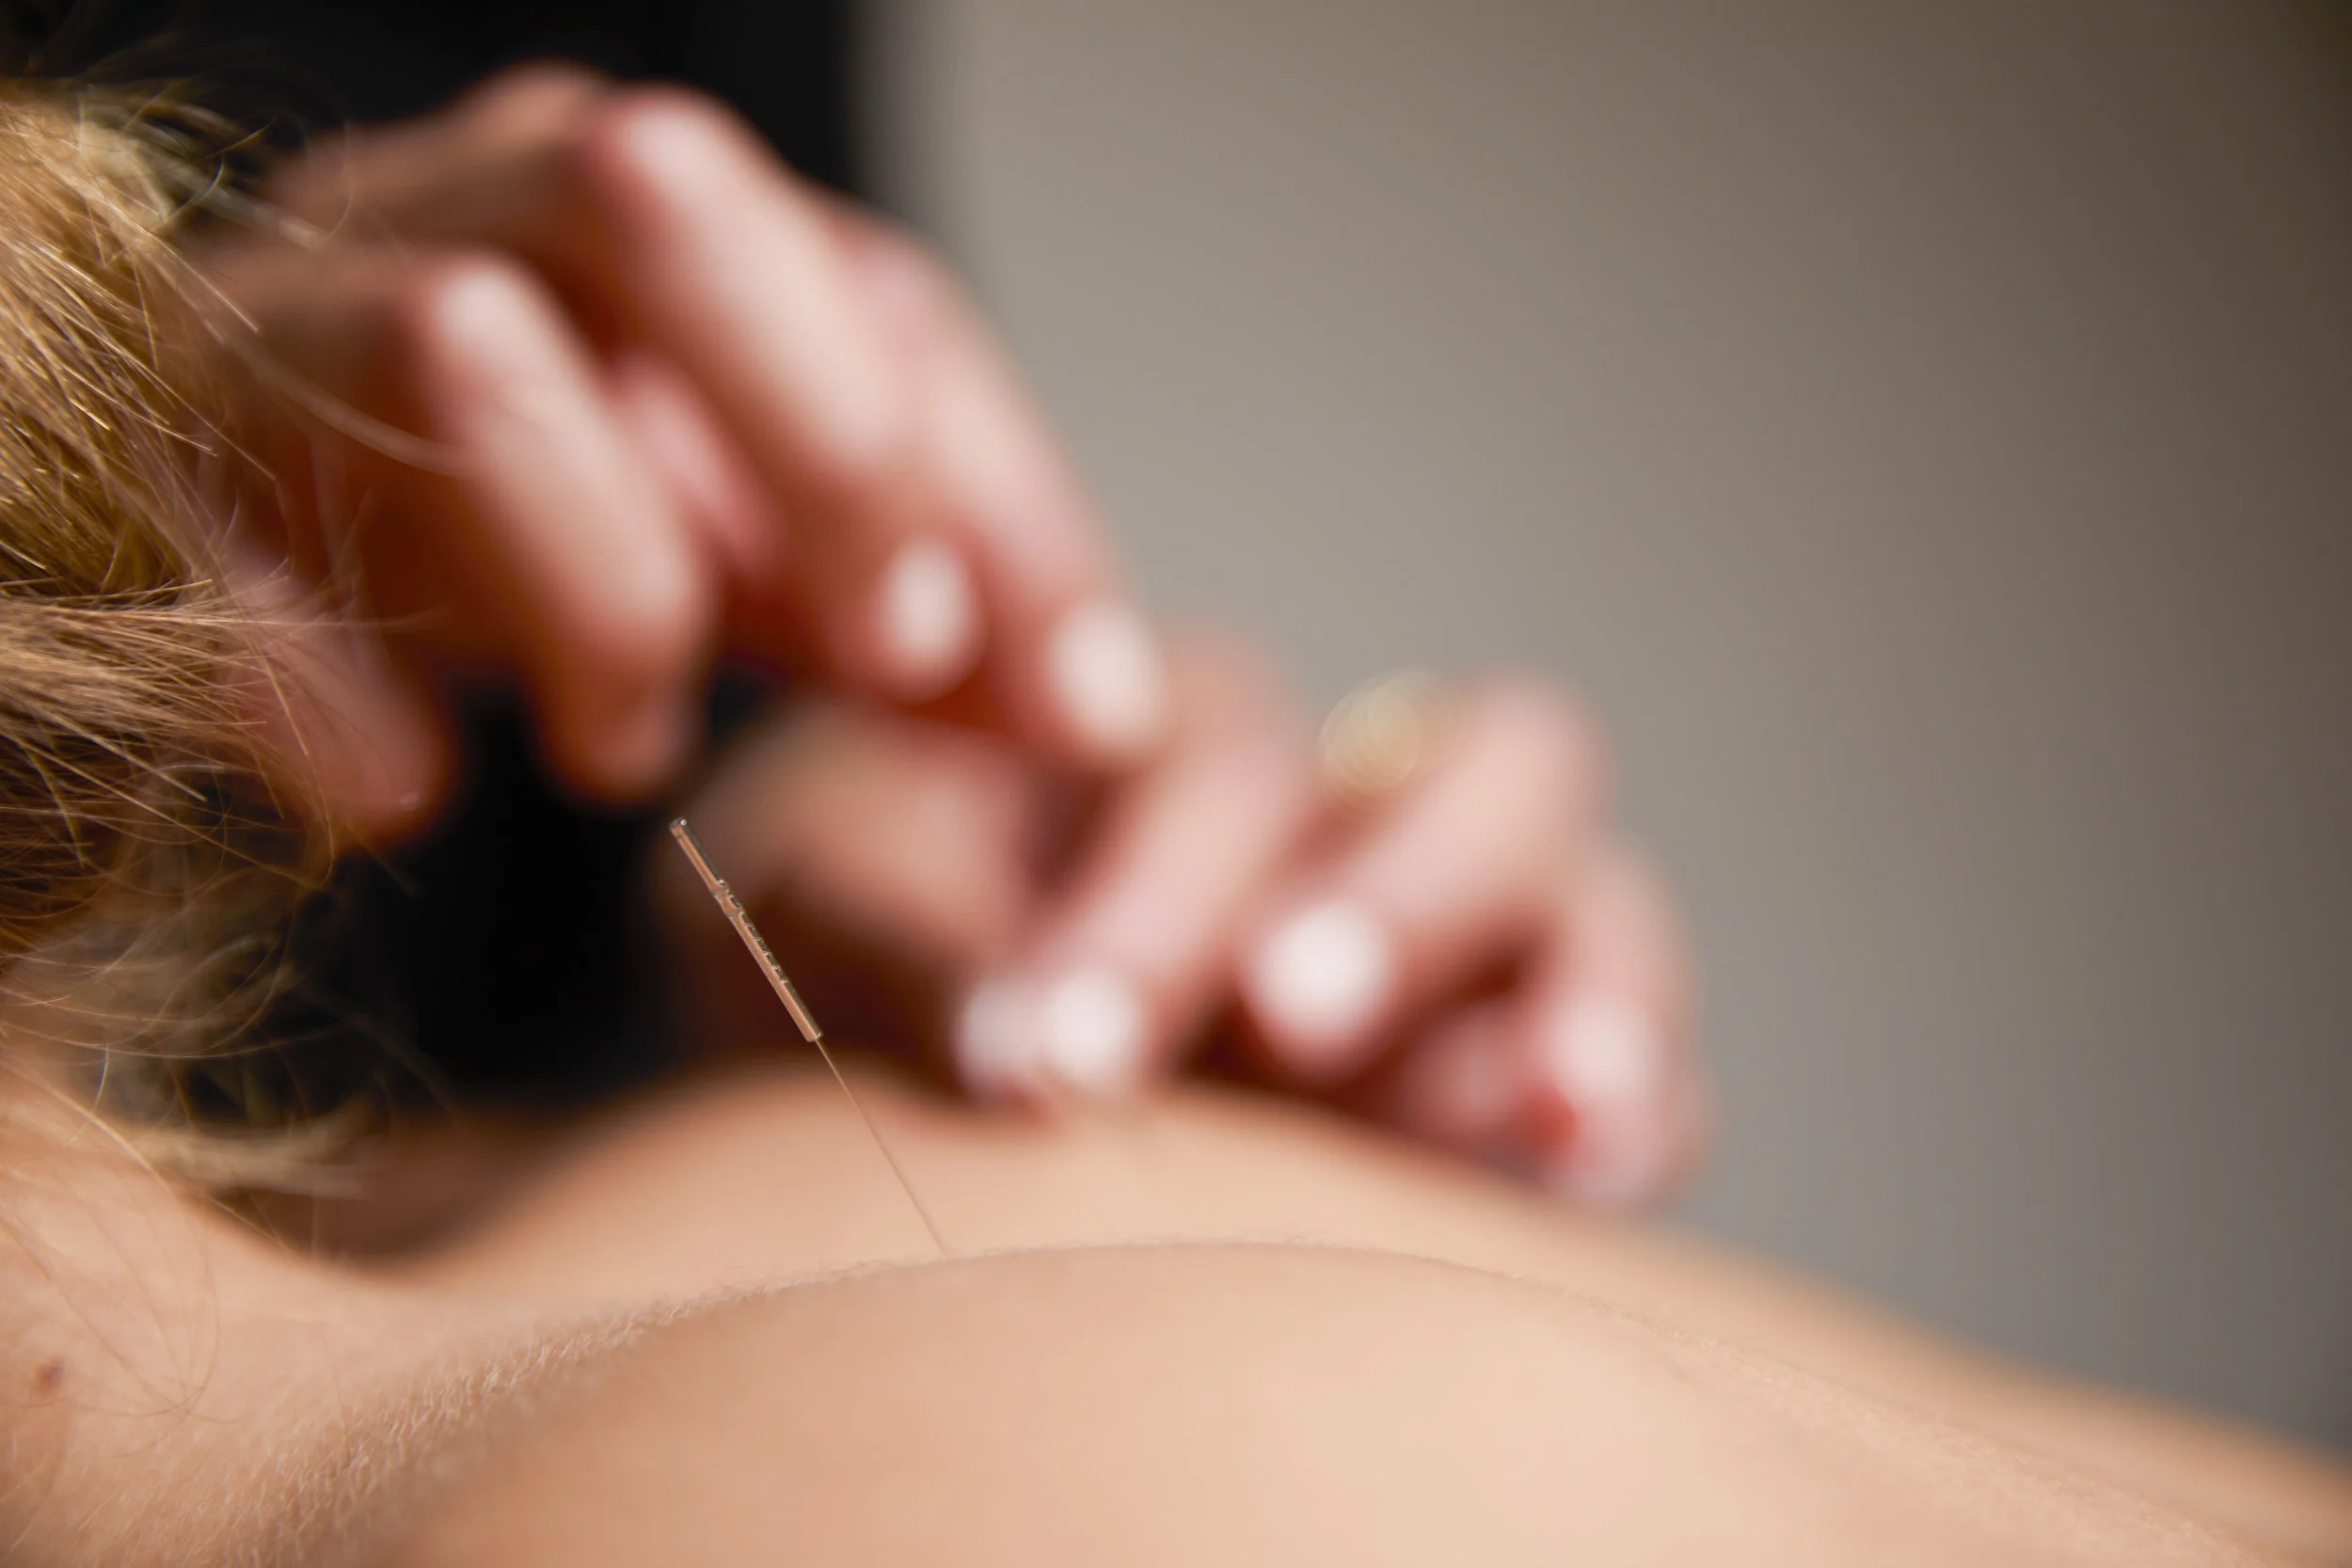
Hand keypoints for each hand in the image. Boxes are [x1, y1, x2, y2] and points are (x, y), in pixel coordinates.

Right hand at [192, 67, 1166, 829]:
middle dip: (825, 446)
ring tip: (626, 746)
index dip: (1003, 498)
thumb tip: (1099, 718)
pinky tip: (408, 787)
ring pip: (467, 345)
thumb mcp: (741, 564)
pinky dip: (348, 707)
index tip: (1082, 709)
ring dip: (603, 593)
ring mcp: (273, 311)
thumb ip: (902, 611)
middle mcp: (445, 202)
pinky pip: (241, 567)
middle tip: (894, 661)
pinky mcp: (139, 467)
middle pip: (658, 193)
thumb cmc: (515, 544)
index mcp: (624, 209)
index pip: (871, 290)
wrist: (205, 559)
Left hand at [662, 632, 1705, 1208]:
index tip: (1048, 1054)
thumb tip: (1018, 1034)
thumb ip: (903, 926)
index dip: (1156, 898)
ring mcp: (1459, 941)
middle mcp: (1353, 809)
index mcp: (1184, 729)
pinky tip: (1593, 1176)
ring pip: (1598, 899)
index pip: (1233, 761)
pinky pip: (1633, 1068)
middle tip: (1291, 1022)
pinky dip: (1638, 1109)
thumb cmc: (856, 929)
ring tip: (1554, 1109)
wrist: (880, 1029)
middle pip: (1499, 765)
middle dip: (1406, 893)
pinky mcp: (1510, 1075)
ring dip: (1592, 994)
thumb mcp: (822, 895)